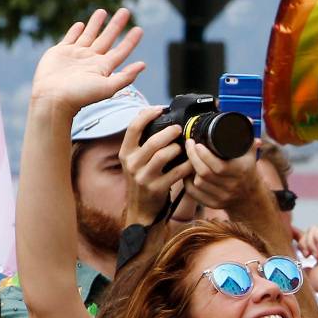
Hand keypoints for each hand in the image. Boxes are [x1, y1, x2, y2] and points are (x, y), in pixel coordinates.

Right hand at [29, 8, 144, 116]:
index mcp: (103, 68)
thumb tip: (143, 65)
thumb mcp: (107, 87)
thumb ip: (125, 77)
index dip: (130, 41)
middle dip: (116, 25)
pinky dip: (75, 31)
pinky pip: (70, 38)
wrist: (53, 98)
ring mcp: (76, 55)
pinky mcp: (60, 52)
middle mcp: (91, 60)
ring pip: (89, 35)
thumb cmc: (80, 95)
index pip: (121, 51)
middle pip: (107, 38)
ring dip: (96, 24)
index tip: (139, 29)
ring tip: (103, 11)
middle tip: (125, 11)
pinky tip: (81, 24)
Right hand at [119, 106, 191, 225]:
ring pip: (164, 155)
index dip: (147, 114)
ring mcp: (143, 177)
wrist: (141, 208)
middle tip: (179, 129)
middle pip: (153, 141)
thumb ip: (143, 142)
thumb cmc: (143, 179)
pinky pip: (177, 172)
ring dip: (178, 148)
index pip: (133, 127)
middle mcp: (132, 163)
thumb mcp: (136, 160)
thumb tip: (157, 116)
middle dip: (170, 132)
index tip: (160, 109)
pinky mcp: (157, 188)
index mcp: (126, 152)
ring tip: (184, 146)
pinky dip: (187, 165)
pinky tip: (192, 162)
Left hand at [183, 138, 260, 212]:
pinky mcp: (214, 204)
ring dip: (190, 169)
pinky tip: (188, 174)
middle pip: (204, 173)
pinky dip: (188, 183)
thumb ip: (247, 138)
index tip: (197, 143)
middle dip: (193, 157)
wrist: (250, 197)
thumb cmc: (247, 172)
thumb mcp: (250, 155)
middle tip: (189, 145)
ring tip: (189, 157)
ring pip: (198, 183)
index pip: (218, 166)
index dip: (203, 155)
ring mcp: (222, 197)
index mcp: (240, 172)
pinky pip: (194, 194)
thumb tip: (247, 120)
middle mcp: (232, 186)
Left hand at [298, 223, 317, 298]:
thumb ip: (303, 267)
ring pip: (314, 229)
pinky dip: (317, 236)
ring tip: (315, 255)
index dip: (297, 235)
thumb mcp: (309, 275)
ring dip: (310, 242)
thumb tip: (297, 265)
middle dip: (303, 242)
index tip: (288, 233)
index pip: (308, 240)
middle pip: (308, 233)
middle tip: (306, 255)